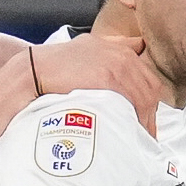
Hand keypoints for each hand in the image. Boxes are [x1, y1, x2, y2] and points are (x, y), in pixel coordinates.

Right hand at [33, 34, 163, 134]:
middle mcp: (123, 55)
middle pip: (151, 90)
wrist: (35, 70)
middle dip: (150, 114)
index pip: (149, 78)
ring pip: (144, 98)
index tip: (145, 120)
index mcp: (121, 49)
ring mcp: (117, 66)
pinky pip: (133, 101)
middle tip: (144, 135)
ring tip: (138, 140)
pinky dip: (135, 120)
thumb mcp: (89, 46)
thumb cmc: (58, 63)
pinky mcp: (109, 78)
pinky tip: (130, 133)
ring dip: (144, 121)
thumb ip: (115, 46)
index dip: (150, 102)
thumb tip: (139, 45)